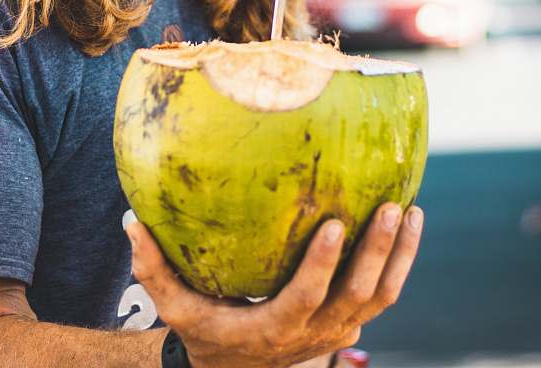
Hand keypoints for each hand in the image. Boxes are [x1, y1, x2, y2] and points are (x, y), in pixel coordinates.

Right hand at [126, 203, 423, 367]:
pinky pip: (384, 294)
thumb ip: (153, 269)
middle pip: (356, 294)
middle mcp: (314, 333)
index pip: (305, 297)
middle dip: (376, 252)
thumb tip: (131, 221)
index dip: (322, 265)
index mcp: (274, 328)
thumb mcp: (175, 308)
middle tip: (389, 207)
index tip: (335, 224)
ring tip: (410, 210)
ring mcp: (338, 332)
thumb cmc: (204, 330)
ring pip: (381, 296)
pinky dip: (400, 262)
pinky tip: (409, 221)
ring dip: (399, 255)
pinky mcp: (350, 322)